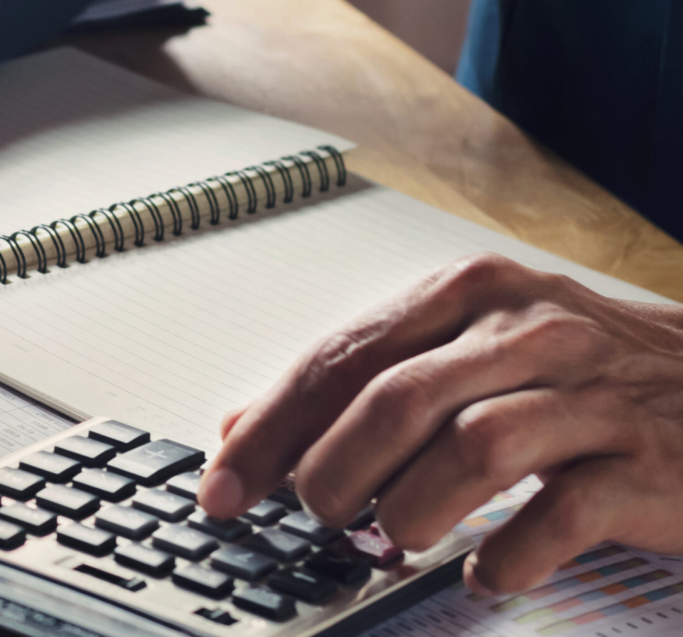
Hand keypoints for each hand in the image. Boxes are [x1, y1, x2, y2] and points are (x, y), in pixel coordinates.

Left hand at [198, 252, 682, 594]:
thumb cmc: (586, 371)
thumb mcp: (470, 347)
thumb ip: (360, 381)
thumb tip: (242, 426)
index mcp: (470, 293)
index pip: (340, 357)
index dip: (269, 428)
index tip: (223, 485)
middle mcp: (527, 329)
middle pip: (394, 400)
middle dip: (332, 472)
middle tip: (318, 516)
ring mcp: (590, 394)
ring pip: (470, 449)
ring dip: (412, 510)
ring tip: (396, 538)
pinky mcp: (645, 463)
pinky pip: (560, 515)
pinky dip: (508, 556)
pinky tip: (488, 572)